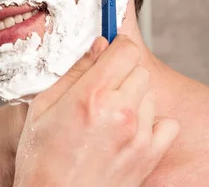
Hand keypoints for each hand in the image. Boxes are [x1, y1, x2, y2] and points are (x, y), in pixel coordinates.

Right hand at [13, 35, 178, 186]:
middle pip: (138, 69)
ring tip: (108, 117)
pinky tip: (128, 131)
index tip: (108, 51)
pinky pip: (166, 124)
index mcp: (92, 96)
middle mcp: (121, 112)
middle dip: (120, 74)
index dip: (115, 46)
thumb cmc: (42, 161)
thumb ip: (75, 72)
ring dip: (133, 98)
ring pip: (149, 94)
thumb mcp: (42, 108)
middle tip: (100, 91)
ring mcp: (139, 135)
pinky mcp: (150, 155)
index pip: (124, 49)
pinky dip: (151, 123)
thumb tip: (98, 46)